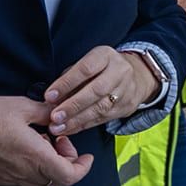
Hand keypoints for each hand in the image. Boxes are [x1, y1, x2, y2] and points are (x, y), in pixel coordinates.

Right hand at [0, 95, 92, 185]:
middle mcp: (23, 171)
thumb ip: (46, 113)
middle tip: (60, 140)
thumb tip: (60, 114)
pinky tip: (26, 147)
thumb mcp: (20, 106)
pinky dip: (35, 167)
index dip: (83, 168)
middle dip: (68, 162)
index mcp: (32, 154)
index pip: (69, 175)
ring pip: (42, 181)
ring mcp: (9, 178)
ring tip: (42, 141)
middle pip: (58, 180)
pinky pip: (26, 179)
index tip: (86, 155)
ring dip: (51, 165)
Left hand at [43, 45, 160, 137]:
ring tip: (58, 126)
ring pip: (100, 108)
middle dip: (73, 105)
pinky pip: (103, 118)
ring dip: (77, 119)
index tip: (50, 96)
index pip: (86, 70)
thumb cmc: (101, 69)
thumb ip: (70, 78)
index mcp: (106, 56)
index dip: (67, 83)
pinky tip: (69, 129)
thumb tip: (52, 99)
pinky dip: (83, 125)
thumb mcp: (87, 63)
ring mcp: (126, 90)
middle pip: (96, 91)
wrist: (135, 76)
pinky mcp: (127, 107)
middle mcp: (120, 72)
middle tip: (55, 116)